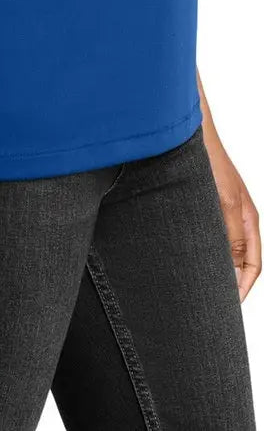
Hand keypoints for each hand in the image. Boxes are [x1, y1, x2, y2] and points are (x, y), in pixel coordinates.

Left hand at [202, 123, 260, 302]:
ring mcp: (222, 212)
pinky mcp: (206, 206)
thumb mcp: (224, 205)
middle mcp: (237, 218)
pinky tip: (187, 256)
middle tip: (214, 302)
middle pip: (240, 259)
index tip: (230, 305)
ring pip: (223, 249)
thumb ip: (232, 239)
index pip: (253, 263)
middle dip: (230, 281)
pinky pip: (210, 237)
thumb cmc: (210, 163)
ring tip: (199, 285)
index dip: (244, 286)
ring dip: (216, 266)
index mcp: (248, 220)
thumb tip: (236, 274)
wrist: (190, 134)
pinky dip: (203, 251)